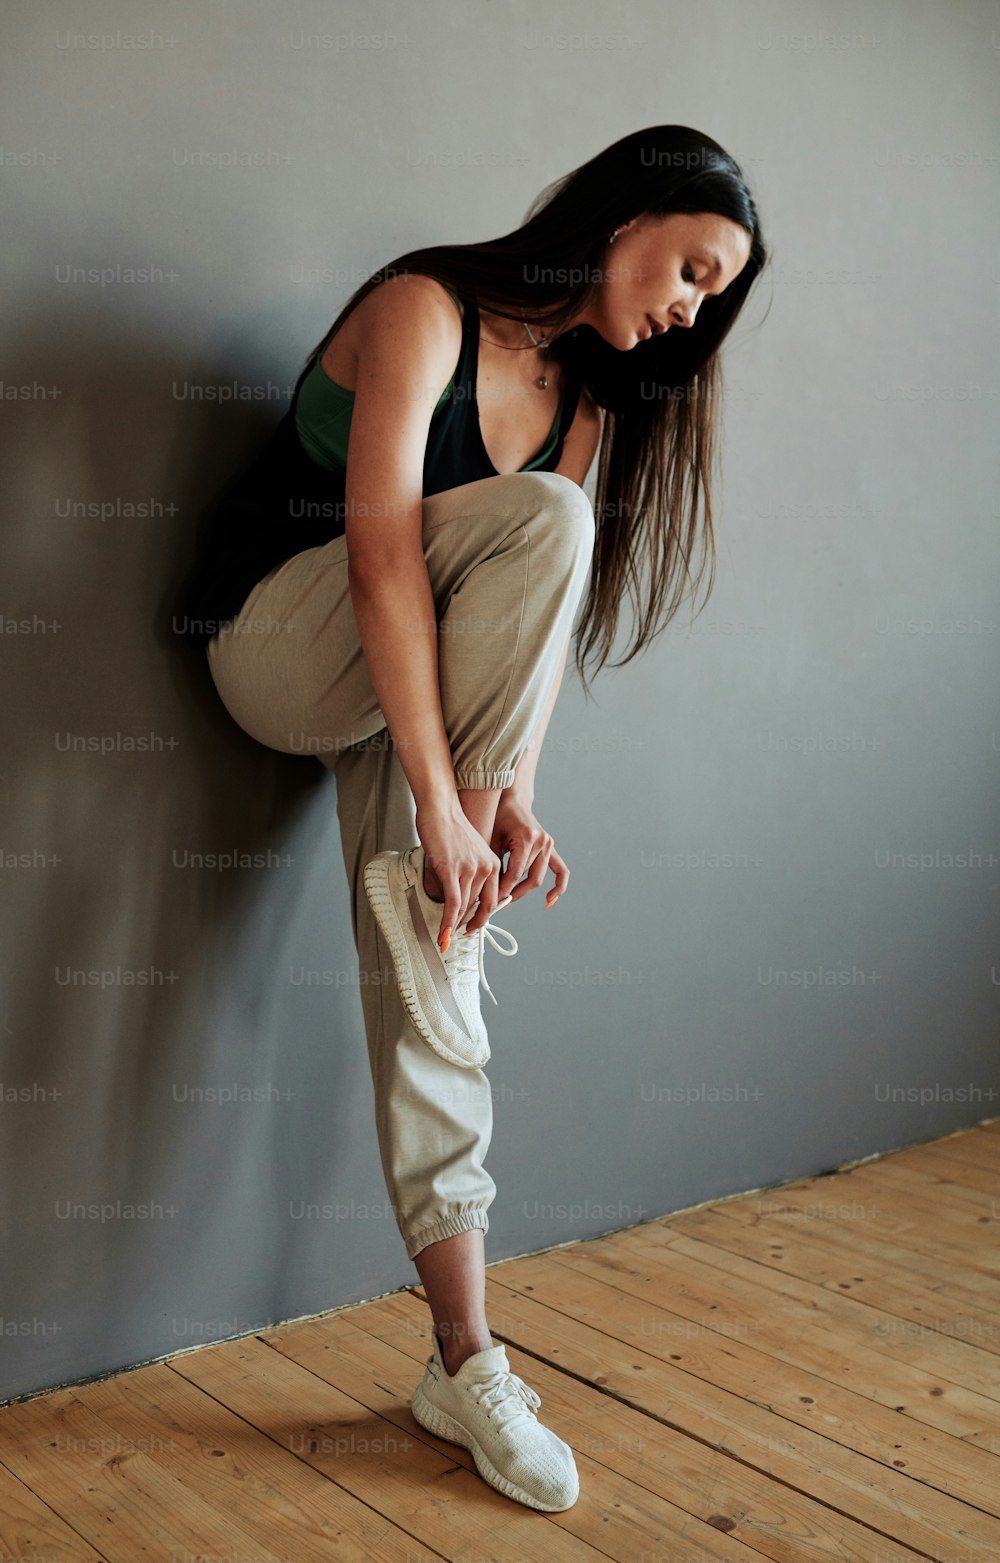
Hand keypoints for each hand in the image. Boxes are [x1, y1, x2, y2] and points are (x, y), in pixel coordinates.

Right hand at [415, 797, 502, 951]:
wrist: (441, 807)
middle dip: (469, 924)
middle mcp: (486, 868)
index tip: (473, 926)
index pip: (492, 899)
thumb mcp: (467, 852)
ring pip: (464, 907)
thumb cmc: (449, 826)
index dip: (482, 917)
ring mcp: (470, 870)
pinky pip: (453, 904)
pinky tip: (444, 934)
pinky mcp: (452, 871)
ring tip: (446, 937)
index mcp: (493, 864)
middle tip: (459, 935)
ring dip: (454, 926)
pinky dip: (448, 922)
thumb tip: (459, 896)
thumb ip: (469, 872)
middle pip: (480, 906)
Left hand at [479, 790, 568, 930]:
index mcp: (527, 838)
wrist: (511, 801)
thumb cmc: (498, 817)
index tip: (492, 900)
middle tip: (498, 902)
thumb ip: (493, 865)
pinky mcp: (550, 847)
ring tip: (509, 898)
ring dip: (524, 890)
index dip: (504, 889)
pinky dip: (558, 886)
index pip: (516, 873)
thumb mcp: (491, 840)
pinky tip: (549, 900)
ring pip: (538, 877)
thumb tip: (488, 892)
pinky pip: (560, 870)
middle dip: (514, 893)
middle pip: (530, 878)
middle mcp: (541, 841)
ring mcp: (548, 844)